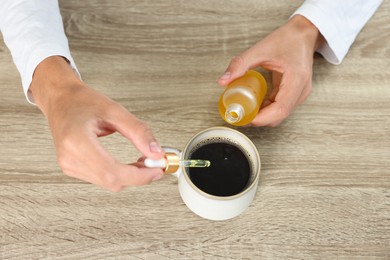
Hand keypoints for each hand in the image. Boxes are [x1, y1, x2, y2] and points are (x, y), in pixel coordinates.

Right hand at [29, 56, 164, 191]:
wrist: (61, 99)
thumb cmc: (82, 101)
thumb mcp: (115, 111)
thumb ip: (139, 132)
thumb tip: (156, 153)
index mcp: (76, 141)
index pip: (112, 172)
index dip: (139, 176)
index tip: (157, 170)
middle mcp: (69, 158)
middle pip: (112, 181)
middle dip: (138, 176)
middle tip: (154, 163)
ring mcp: (68, 165)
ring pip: (108, 183)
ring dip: (129, 176)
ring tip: (143, 161)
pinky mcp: (71, 168)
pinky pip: (101, 179)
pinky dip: (119, 175)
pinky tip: (128, 165)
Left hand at [218, 15, 323, 126]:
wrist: (304, 33)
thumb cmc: (288, 38)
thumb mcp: (260, 49)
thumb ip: (240, 64)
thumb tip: (222, 81)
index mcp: (296, 80)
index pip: (280, 109)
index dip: (261, 118)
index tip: (244, 118)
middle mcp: (301, 90)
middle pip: (279, 115)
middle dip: (259, 119)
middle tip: (240, 115)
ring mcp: (300, 93)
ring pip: (280, 113)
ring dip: (263, 115)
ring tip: (244, 110)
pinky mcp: (296, 93)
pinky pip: (281, 107)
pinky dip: (267, 108)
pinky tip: (254, 104)